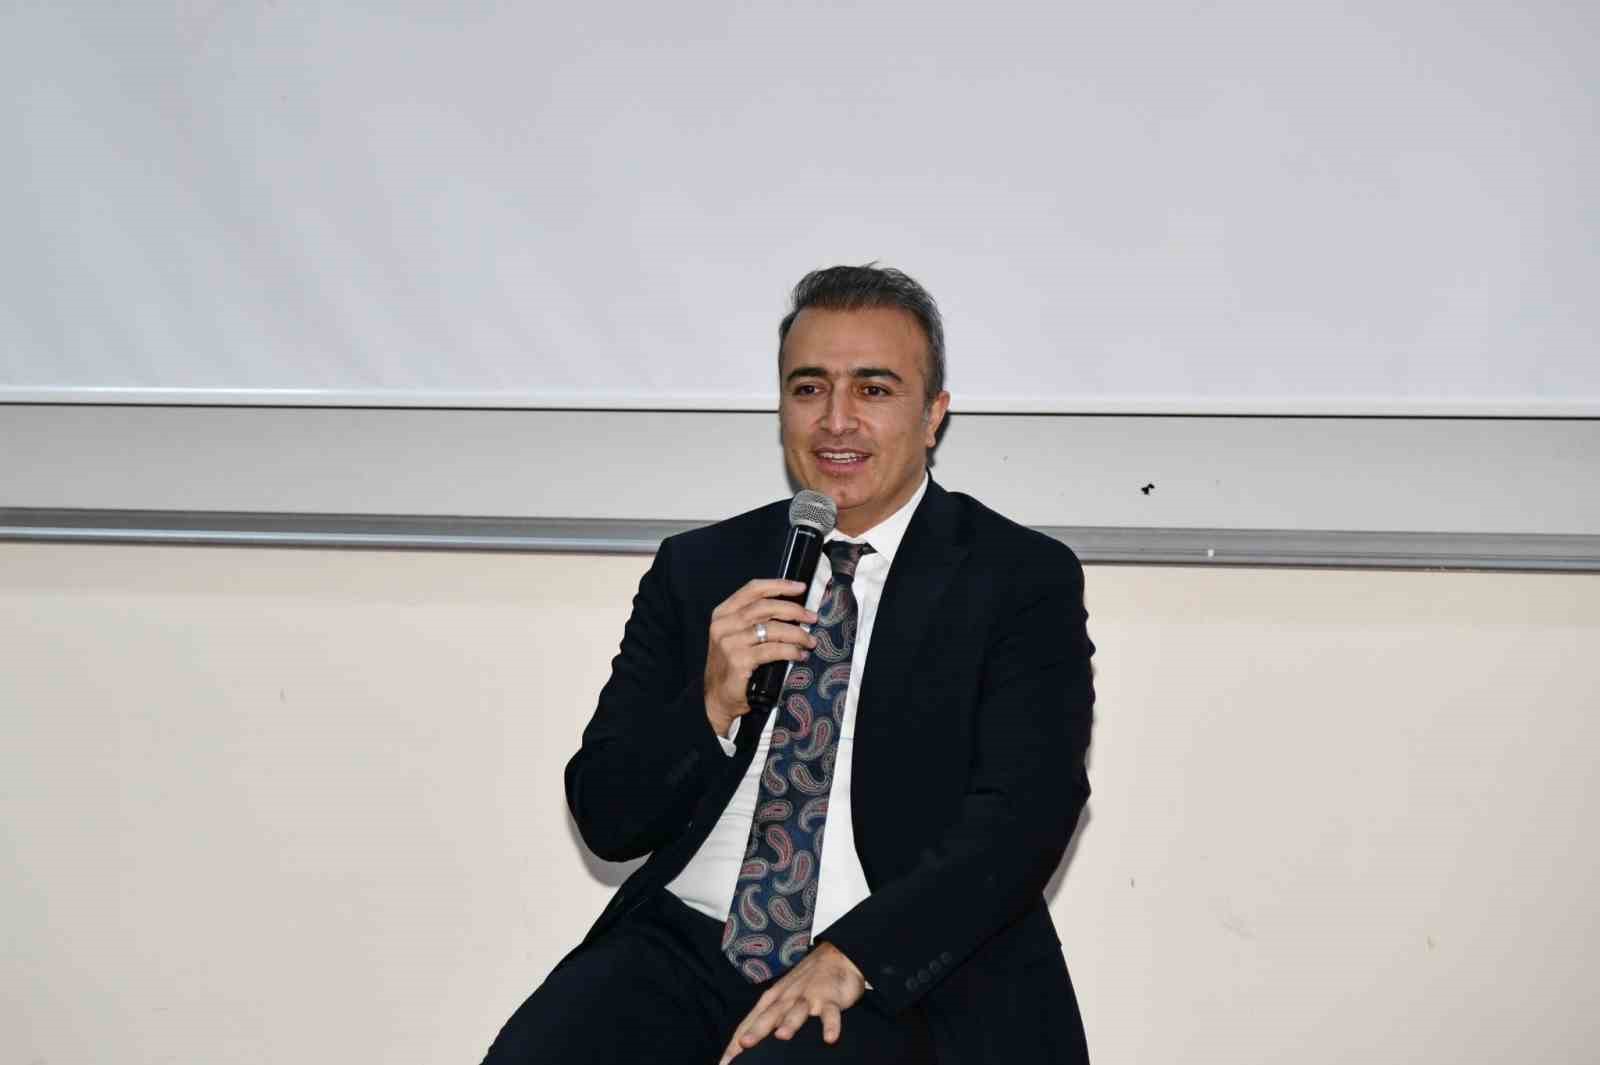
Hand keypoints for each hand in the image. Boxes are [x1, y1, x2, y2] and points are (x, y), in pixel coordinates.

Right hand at [704, 579, 817, 736]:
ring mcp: (729, 643)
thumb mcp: (737, 636)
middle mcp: (723, 625)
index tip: (800, 587)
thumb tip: (792, 608)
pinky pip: (772, 650)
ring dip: (797, 634)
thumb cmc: (733, 665)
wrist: (717, 698)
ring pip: (772, 629)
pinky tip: (800, 655)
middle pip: (765, 607)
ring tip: (810, 640)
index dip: (778, 585)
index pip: (753, 590)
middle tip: (812, 617)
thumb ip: (755, 620)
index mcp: (723, 613)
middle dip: (794, 610)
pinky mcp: (738, 661)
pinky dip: (791, 651)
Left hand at [719, 943, 865, 1062]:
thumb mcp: (782, 998)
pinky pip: (830, 1013)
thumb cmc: (805, 982)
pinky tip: (829, 1039)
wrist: (835, 956)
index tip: (725, 1062)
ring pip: (797, 1011)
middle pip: (770, 1015)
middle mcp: (787, 998)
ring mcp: (808, 997)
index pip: (750, 1021)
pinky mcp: (830, 999)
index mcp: (772, 999)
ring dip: (790, 1022)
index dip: (737, 1041)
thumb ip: (767, 1019)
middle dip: (757, 1030)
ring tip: (782, 1036)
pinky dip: (830, 1025)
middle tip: (745, 1044)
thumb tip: (745, 1044)